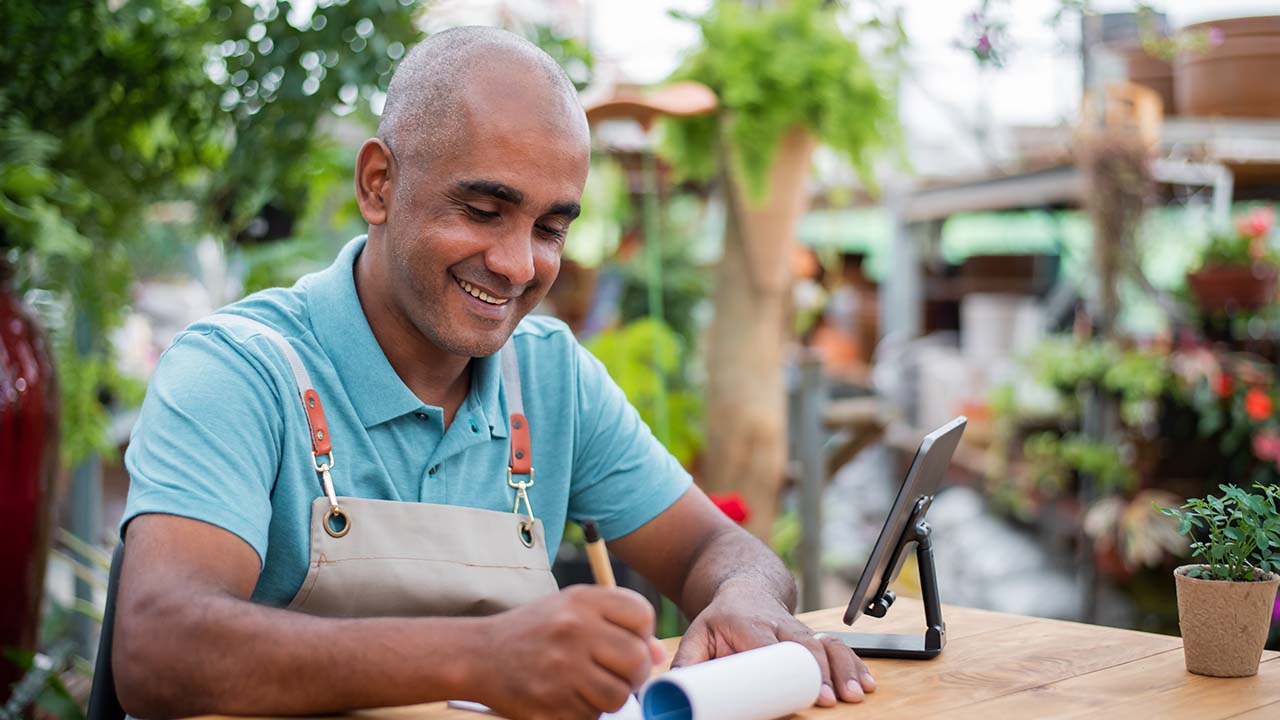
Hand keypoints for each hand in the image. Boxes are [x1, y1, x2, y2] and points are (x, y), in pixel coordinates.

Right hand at [474, 586, 666, 719]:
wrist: (479, 654)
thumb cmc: (535, 630)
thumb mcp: (572, 609)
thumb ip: (618, 623)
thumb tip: (658, 652)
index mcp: (581, 601)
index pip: (641, 614)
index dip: (642, 633)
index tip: (626, 641)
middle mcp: (572, 631)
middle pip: (636, 661)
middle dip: (634, 673)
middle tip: (618, 674)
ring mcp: (560, 670)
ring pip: (618, 696)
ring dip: (611, 697)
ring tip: (590, 686)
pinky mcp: (549, 706)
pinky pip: (591, 718)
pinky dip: (585, 713)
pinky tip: (568, 697)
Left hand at [671, 586, 874, 706]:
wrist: (743, 588)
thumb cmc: (719, 619)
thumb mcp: (696, 636)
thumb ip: (687, 666)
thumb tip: (672, 696)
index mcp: (749, 623)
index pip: (774, 643)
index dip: (794, 665)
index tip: (810, 691)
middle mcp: (779, 623)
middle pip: (808, 645)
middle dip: (826, 671)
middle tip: (835, 699)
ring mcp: (798, 629)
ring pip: (828, 644)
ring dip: (845, 668)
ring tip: (857, 693)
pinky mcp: (811, 636)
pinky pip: (837, 646)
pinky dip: (853, 663)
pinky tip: (866, 683)